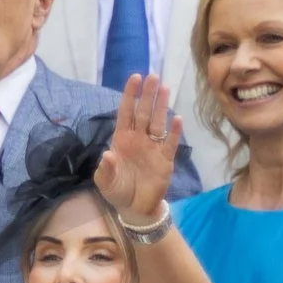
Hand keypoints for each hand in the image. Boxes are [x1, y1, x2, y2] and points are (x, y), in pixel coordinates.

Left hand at [95, 73, 178, 227]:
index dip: (130, 96)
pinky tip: (176, 119)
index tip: (135, 77)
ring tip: (165, 88)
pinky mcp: (165, 160)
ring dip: (161, 106)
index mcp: (121, 140)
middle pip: (144, 113)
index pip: (126, 113)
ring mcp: (153, 148)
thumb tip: (107, 155)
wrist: (135, 207)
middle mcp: (138, 139)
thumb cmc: (117, 190)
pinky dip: (173, 132)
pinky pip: (170, 143)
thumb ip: (105, 169)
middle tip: (153, 75)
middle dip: (147, 95)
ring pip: (158, 123)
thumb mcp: (105, 182)